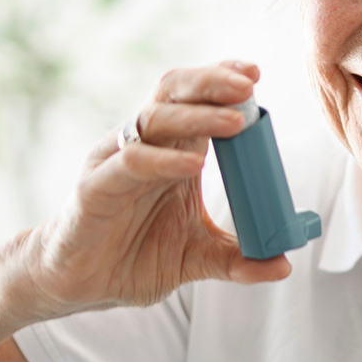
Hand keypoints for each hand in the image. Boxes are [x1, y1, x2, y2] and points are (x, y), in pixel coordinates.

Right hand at [14, 60, 293, 316]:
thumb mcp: (196, 258)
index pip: (195, 99)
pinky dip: (162, 160)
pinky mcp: (95, 189)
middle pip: (174, 94)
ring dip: (196, 116)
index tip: (255, 76)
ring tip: (234, 121)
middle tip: (249, 86)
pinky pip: (129, 163)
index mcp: (171, 151)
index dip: (221, 80)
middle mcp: (144, 146)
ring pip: (153, 120)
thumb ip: (237, 258)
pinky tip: (191, 165)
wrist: (78, 286)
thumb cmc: (133, 257)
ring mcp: (117, 163)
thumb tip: (283, 264)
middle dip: (212, 83)